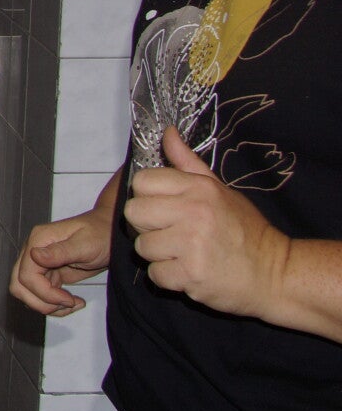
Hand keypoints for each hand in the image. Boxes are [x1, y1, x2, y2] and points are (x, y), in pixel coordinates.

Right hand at [11, 206, 113, 315]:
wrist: (112, 234)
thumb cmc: (101, 234)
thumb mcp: (84, 243)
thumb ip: (59, 251)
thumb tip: (34, 255)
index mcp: (38, 241)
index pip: (26, 276)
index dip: (45, 293)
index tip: (68, 299)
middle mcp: (34, 252)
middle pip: (20, 286)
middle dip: (42, 302)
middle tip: (68, 303)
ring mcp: (40, 263)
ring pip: (28, 293)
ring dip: (48, 305)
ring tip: (73, 303)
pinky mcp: (49, 273)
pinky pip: (41, 295)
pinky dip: (54, 304)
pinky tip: (73, 301)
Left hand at [124, 127, 290, 318]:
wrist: (276, 274)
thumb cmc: (245, 230)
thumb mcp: (219, 189)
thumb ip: (187, 162)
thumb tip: (167, 132)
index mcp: (199, 188)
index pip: (141, 181)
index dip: (146, 196)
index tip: (163, 207)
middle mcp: (194, 212)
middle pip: (134, 213)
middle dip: (146, 225)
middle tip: (169, 233)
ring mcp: (192, 244)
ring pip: (142, 246)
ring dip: (159, 254)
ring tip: (183, 254)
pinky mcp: (191, 274)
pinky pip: (155, 274)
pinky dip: (168, 277)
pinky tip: (188, 272)